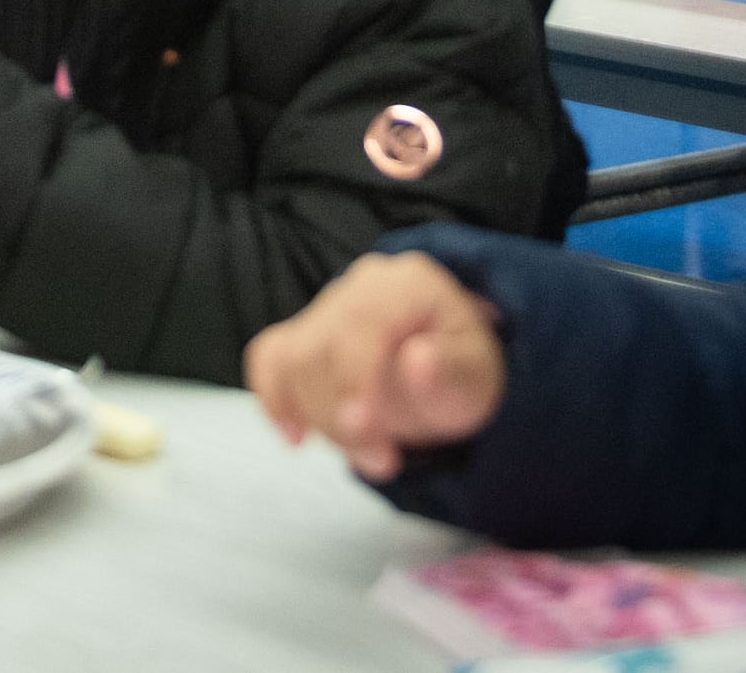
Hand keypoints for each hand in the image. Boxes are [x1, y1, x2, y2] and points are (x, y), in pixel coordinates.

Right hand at [243, 251, 506, 479]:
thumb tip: (417, 361)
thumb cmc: (462, 368)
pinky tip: (296, 437)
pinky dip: (274, 399)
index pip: (360, 327)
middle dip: (341, 418)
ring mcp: (326, 307)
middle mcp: (359, 285)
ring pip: (293, 361)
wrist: (448, 365)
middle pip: (320, 349)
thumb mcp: (477, 376)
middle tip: (382, 462)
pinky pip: (269, 358)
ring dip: (321, 421)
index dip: (354, 383)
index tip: (367, 437)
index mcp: (406, 283)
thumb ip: (451, 370)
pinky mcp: (303, 333)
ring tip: (366, 454)